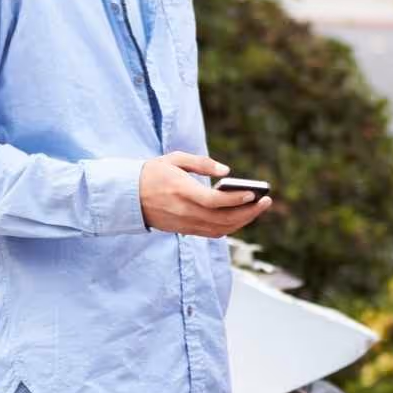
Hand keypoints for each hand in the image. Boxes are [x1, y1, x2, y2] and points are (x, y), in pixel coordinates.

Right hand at [139, 151, 270, 237]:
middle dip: (248, 212)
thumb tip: (226, 171)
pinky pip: (212, 232)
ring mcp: (184, 224)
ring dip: (242, 222)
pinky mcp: (184, 230)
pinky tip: (241, 216)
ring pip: (220, 229)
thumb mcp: (174, 159)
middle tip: (266, 201)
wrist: (127, 196)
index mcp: (181, 191)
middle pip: (222, 219)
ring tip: (258, 208)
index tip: (253, 193)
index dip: (235, 200)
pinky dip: (230, 227)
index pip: (214, 202)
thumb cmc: (153, 173)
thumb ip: (202, 163)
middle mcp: (184, 211)